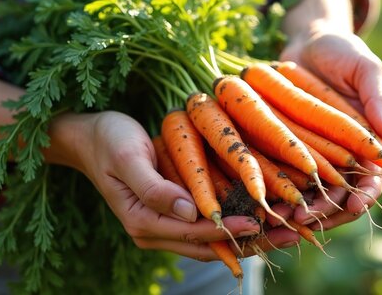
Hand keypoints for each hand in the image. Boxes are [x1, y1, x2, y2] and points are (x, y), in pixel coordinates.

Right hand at [49, 111, 298, 259]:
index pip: (194, 234)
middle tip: (292, 235)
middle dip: (252, 242)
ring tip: (288, 231)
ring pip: (214, 240)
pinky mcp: (172, 212)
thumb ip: (154, 188)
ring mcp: (164, 224)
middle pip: (211, 246)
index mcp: (143, 221)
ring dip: (251, 237)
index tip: (259, 223)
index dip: (228, 230)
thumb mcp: (127, 158)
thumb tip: (190, 214)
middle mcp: (156, 230)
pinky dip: (236, 223)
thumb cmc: (108, 141)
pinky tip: (262, 216)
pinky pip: (208, 225)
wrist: (90, 136)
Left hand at [274, 0, 381, 229]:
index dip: (365, 195)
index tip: (353, 206)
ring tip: (279, 216)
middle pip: (338, 195)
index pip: (373, 179)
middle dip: (324, 211)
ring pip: (308, 192)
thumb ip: (377, 99)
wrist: (304, 42)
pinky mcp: (287, 147)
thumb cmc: (341, 51)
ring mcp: (312, 153)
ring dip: (296, 207)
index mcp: (366, 141)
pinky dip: (276, 188)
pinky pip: (283, 174)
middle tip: (305, 218)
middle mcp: (340, 154)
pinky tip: (262, 198)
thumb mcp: (364, 68)